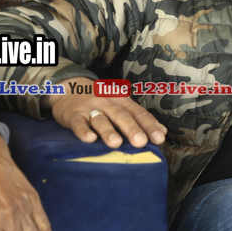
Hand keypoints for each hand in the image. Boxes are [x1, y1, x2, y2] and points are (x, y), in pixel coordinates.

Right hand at [46, 76, 165, 148]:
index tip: (159, 138)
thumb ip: (140, 117)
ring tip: (116, 143)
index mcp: (122, 100)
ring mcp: (89, 108)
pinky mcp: (72, 115)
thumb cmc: (100, 101)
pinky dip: (83, 131)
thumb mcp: (121, 104)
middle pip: (121, 116)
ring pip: (100, 119)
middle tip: (140, 142)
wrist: (68, 87)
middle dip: (132, 129)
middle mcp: (107, 103)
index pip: (138, 113)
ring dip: (108, 131)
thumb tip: (162, 132)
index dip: (149, 125)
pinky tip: (89, 139)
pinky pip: (78, 123)